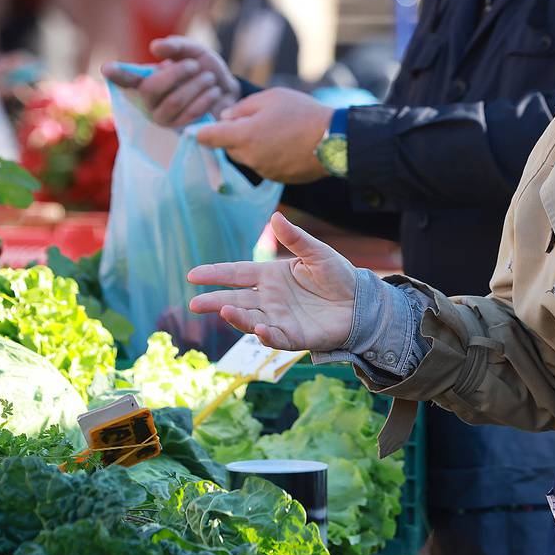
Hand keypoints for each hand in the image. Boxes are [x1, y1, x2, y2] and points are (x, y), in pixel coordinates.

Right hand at [102, 36, 238, 127]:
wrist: (226, 90)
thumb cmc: (203, 68)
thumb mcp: (192, 51)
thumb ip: (175, 46)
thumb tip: (154, 48)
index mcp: (145, 79)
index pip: (125, 78)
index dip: (116, 74)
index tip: (106, 68)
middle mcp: (147, 101)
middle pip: (151, 89)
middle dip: (176, 74)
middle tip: (194, 65)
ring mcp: (161, 118)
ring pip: (173, 102)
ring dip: (195, 85)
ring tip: (208, 77)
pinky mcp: (179, 130)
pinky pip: (189, 114)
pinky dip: (204, 98)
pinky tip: (213, 91)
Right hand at [187, 213, 357, 350]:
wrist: (361, 302)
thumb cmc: (337, 275)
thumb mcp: (317, 253)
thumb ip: (296, 238)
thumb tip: (276, 217)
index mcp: (270, 276)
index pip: (236, 273)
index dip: (215, 274)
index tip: (193, 275)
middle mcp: (269, 299)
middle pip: (236, 300)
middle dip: (215, 302)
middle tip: (196, 303)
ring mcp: (280, 319)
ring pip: (251, 320)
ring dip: (237, 318)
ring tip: (224, 311)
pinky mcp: (295, 337)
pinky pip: (276, 337)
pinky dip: (267, 335)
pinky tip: (260, 329)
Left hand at [194, 88, 332, 183]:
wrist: (335, 140)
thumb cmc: (302, 113)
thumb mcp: (270, 98)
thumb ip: (242, 108)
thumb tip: (225, 117)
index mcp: (243, 136)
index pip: (209, 137)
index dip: (201, 132)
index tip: (197, 130)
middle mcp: (249, 158)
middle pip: (229, 148)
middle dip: (234, 136)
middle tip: (253, 120)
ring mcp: (264, 171)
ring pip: (247, 157)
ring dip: (252, 146)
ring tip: (275, 130)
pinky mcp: (277, 179)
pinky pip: (264, 165)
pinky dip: (268, 155)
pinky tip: (286, 143)